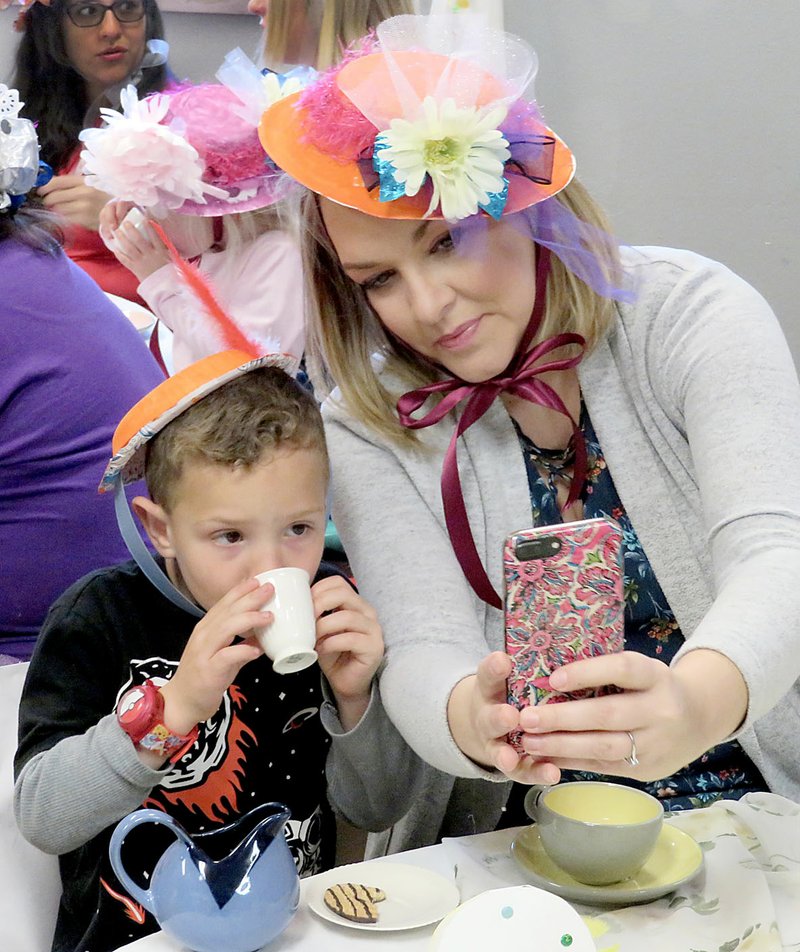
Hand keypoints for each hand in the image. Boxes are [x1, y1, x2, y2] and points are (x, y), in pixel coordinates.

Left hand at [37, 173, 109, 230]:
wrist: (123, 212)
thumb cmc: (106, 196)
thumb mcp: (92, 183)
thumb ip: (74, 183)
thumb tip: (51, 185)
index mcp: (84, 182)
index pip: (57, 182)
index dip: (45, 186)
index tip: (40, 190)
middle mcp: (83, 194)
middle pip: (54, 197)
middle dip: (48, 199)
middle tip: (48, 201)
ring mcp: (84, 209)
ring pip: (58, 209)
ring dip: (56, 209)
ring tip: (59, 208)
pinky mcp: (85, 221)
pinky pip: (67, 219)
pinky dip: (64, 217)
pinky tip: (69, 215)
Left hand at [99, 200, 170, 280]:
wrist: (165, 289)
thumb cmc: (169, 273)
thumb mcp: (171, 259)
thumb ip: (166, 248)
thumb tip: (162, 236)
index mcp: (161, 252)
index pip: (156, 236)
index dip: (150, 226)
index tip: (145, 218)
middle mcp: (151, 256)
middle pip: (139, 240)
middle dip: (131, 230)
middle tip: (125, 223)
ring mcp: (142, 263)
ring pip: (130, 248)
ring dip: (122, 239)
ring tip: (117, 232)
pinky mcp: (136, 270)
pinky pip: (125, 260)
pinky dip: (120, 254)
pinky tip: (115, 248)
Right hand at [158, 578, 269, 734]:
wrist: (182, 701)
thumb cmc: (203, 676)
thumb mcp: (223, 655)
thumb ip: (241, 644)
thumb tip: (262, 637)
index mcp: (206, 629)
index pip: (224, 604)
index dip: (240, 591)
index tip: (257, 581)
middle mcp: (203, 636)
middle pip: (227, 612)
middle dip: (249, 599)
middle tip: (268, 589)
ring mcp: (204, 652)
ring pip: (226, 628)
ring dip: (249, 620)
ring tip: (269, 616)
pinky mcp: (209, 670)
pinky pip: (227, 657)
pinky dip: (243, 651)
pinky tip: (257, 650)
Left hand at [312, 575, 382, 729]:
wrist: (346, 682)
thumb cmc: (333, 653)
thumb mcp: (321, 629)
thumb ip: (315, 615)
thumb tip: (293, 605)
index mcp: (355, 603)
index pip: (338, 583)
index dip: (318, 590)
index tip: (302, 605)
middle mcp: (368, 612)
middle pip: (344, 594)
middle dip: (319, 604)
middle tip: (305, 619)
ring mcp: (374, 629)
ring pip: (347, 617)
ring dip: (323, 626)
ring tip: (312, 638)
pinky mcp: (373, 648)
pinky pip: (350, 639)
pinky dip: (331, 643)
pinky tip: (321, 650)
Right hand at [447, 652, 560, 783]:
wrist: (488, 724)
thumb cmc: (511, 692)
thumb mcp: (512, 675)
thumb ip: (531, 663)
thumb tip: (573, 638)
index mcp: (490, 688)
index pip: (488, 674)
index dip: (494, 668)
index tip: (502, 660)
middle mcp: (488, 716)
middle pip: (490, 717)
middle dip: (499, 718)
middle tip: (510, 716)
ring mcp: (496, 743)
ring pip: (499, 749)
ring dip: (505, 753)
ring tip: (510, 757)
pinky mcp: (512, 764)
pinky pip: (522, 771)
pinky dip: (536, 772)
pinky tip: (552, 773)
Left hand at [516, 649, 747, 780]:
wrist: (699, 718)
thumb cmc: (653, 687)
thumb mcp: (640, 670)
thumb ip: (606, 673)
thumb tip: (549, 680)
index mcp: (655, 676)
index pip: (622, 669)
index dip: (587, 673)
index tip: (553, 678)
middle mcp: (660, 710)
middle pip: (608, 714)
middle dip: (563, 718)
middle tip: (527, 717)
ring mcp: (656, 744)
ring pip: (604, 747)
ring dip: (562, 745)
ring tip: (530, 741)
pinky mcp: (647, 770)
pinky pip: (604, 766)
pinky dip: (572, 761)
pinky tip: (548, 756)